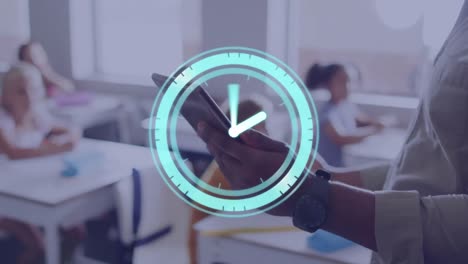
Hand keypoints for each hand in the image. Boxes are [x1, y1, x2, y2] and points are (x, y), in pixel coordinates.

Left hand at [197, 122, 322, 215]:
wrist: (300, 199)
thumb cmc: (292, 169)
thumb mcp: (281, 150)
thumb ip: (260, 140)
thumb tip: (241, 131)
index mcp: (254, 162)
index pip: (225, 144)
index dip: (210, 133)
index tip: (200, 124)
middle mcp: (244, 176)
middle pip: (220, 154)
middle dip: (210, 141)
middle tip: (203, 128)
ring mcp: (241, 186)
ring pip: (222, 165)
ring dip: (216, 151)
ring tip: (211, 138)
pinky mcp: (242, 194)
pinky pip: (228, 174)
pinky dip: (224, 162)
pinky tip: (224, 154)